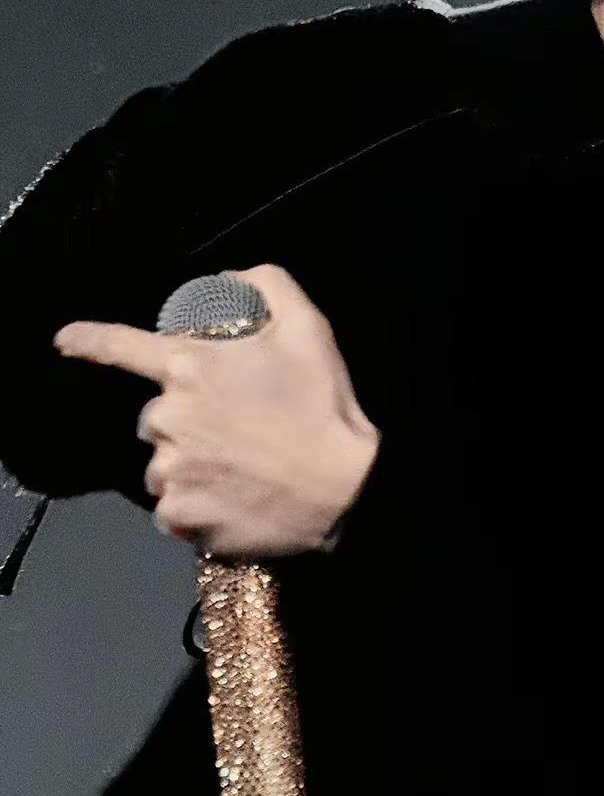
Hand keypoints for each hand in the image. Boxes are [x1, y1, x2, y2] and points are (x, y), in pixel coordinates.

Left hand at [52, 263, 379, 559]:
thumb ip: (267, 286)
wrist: (347, 490)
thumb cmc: (325, 409)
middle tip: (238, 431)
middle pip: (157, 416)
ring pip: (163, 464)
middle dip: (187, 421)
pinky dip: (197, 506)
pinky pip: (173, 509)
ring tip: (241, 470)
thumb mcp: (308, 328)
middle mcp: (169, 417)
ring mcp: (171, 469)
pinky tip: (235, 498)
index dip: (89, 339)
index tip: (65, 341)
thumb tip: (231, 279)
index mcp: (191, 367)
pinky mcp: (179, 516)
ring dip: (191, 465)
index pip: (121, 346)